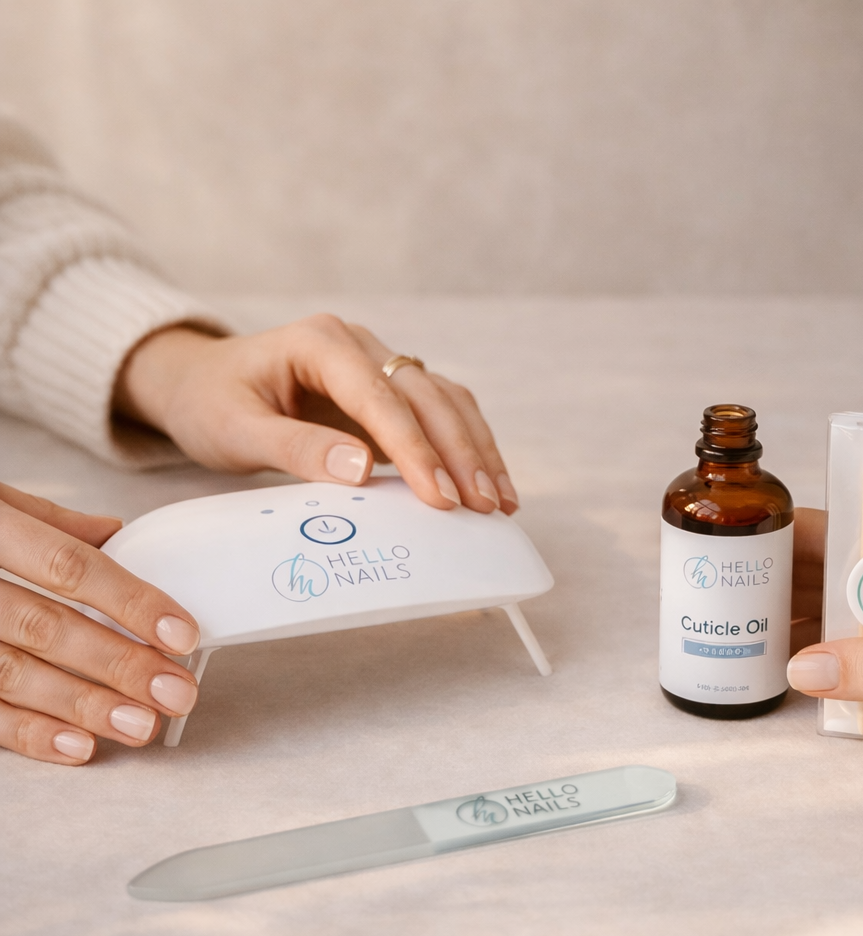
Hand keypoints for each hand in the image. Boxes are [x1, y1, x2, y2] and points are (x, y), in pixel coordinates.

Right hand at [0, 483, 201, 763]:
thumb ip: (43, 519)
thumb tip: (115, 534)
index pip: (68, 566)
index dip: (130, 600)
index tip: (182, 633)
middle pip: (44, 627)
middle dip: (118, 664)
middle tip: (177, 692)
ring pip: (9, 673)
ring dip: (81, 705)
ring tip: (140, 725)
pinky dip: (26, 732)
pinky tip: (78, 748)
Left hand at [114, 317, 517, 514]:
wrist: (202, 385)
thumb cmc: (213, 404)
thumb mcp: (236, 431)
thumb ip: (295, 448)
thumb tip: (361, 470)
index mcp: (321, 342)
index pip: (381, 397)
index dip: (415, 449)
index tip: (440, 497)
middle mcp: (360, 345)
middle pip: (427, 396)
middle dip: (460, 452)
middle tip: (483, 506)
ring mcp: (379, 364)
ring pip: (446, 401)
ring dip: (476, 449)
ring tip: (499, 502)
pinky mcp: (389, 392)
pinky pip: (439, 414)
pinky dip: (466, 446)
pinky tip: (484, 483)